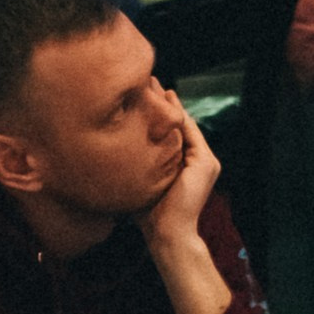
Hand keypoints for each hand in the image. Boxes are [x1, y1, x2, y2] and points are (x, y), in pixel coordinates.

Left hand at [138, 94, 218, 250]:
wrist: (166, 234)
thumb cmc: (147, 214)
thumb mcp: (140, 180)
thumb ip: (135, 163)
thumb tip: (107, 148)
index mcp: (183, 165)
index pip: (170, 132)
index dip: (156, 113)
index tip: (138, 94)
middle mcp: (198, 161)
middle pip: (178, 124)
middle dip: (163, 102)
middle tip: (147, 80)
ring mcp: (206, 162)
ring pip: (185, 124)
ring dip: (170, 103)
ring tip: (155, 83)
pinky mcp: (206, 163)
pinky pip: (190, 133)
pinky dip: (178, 116)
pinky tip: (167, 99)